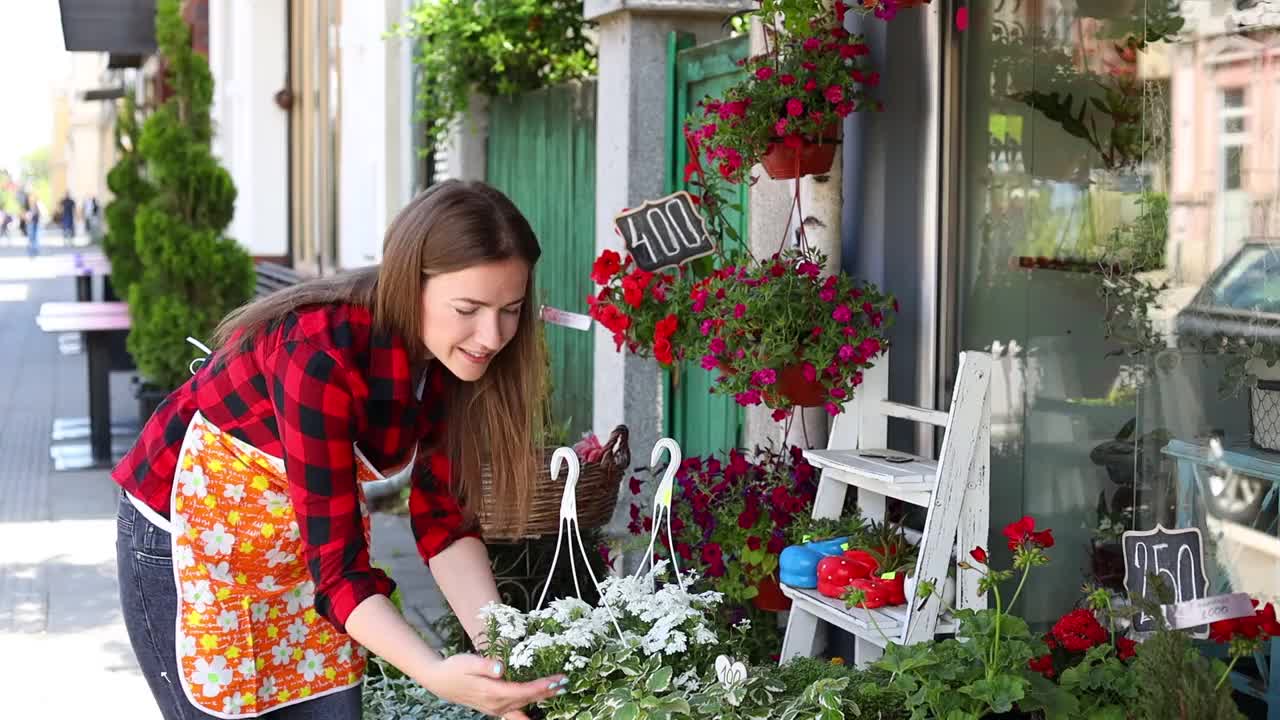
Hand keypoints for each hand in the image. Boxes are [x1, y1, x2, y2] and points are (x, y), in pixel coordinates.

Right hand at [419, 653, 567, 719]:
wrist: (440, 681)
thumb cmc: (455, 668)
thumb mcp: (469, 661)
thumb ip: (486, 665)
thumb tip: (501, 668)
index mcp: (492, 692)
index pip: (523, 690)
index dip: (541, 686)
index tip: (556, 680)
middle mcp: (496, 704)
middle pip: (527, 700)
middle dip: (547, 692)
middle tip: (565, 682)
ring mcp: (495, 709)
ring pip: (523, 707)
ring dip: (541, 700)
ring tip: (558, 690)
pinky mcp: (494, 709)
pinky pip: (515, 714)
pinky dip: (528, 712)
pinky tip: (538, 708)